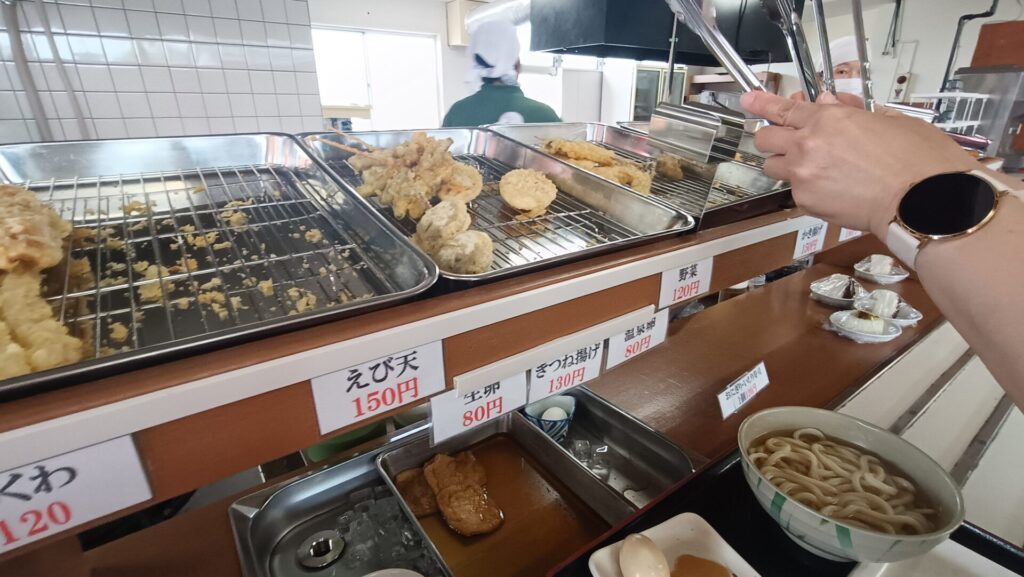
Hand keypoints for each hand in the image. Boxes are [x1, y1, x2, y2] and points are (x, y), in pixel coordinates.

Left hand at [741, 91, 976, 238]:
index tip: (748, 99)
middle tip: (787, 140)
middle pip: (766, 139)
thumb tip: (831, 102)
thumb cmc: (917, 160)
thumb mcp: (891, 119)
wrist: (924, 202)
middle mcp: (807, 145)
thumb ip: (851, 110)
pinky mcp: (807, 203)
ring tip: (814, 169)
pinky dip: (808, 190)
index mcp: (828, 119)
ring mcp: (803, 176)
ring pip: (774, 168)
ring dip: (786, 165)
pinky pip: (795, 193)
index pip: (783, 108)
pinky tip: (834, 190)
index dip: (762, 103)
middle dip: (772, 137)